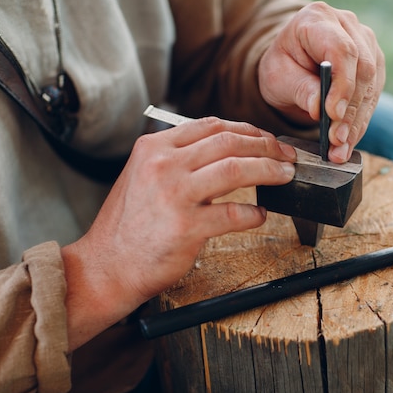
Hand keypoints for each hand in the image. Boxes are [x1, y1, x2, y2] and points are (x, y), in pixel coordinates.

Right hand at [61, 118, 295, 348]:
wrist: (106, 267)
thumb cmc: (129, 226)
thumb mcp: (143, 176)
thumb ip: (178, 158)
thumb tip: (227, 149)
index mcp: (154, 148)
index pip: (211, 125)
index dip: (247, 129)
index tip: (266, 139)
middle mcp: (163, 165)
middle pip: (229, 143)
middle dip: (266, 146)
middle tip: (286, 156)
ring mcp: (174, 195)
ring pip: (236, 170)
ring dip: (269, 171)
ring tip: (285, 176)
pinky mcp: (186, 227)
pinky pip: (233, 214)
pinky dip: (254, 214)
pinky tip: (260, 215)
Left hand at [258, 1, 385, 162]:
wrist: (292, 64)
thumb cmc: (282, 65)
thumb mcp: (278, 76)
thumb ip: (300, 89)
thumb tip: (319, 108)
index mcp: (318, 19)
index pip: (341, 49)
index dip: (341, 84)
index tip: (333, 114)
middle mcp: (348, 26)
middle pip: (362, 69)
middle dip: (350, 111)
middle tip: (336, 140)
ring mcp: (366, 44)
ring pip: (372, 86)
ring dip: (357, 122)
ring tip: (340, 149)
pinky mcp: (374, 66)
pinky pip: (373, 97)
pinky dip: (360, 123)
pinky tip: (348, 143)